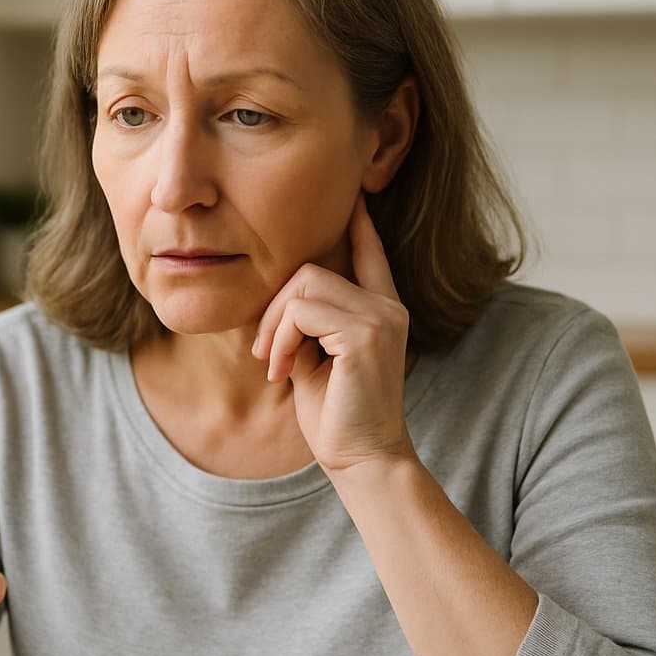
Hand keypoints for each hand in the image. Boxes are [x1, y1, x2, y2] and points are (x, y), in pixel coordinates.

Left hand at [252, 196, 415, 473]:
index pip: (370, 253)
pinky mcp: (365, 335)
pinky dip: (281, 339)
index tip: (353, 197)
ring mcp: (381, 318)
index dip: (359, 224)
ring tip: (274, 364)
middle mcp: (389, 308)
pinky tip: (283, 370)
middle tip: (266, 353)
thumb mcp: (318, 359)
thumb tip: (282, 299)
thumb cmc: (337, 416)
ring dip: (274, 325)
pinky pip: (302, 312)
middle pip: (312, 269)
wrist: (362, 459)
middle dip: (275, 308)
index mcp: (381, 311)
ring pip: (303, 286)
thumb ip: (309, 324)